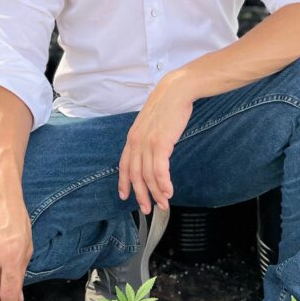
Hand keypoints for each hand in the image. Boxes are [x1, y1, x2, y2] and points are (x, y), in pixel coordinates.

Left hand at [117, 73, 194, 213]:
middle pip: (135, 175)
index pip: (124, 165)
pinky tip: (169, 192)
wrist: (176, 91)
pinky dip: (163, 183)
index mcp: (132, 137)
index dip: (123, 182)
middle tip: (147, 209)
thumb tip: (152, 151)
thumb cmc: (167, 106)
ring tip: (163, 204)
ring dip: (156, 193)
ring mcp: (147, 142)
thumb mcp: (151, 123)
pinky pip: (159, 170)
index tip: (125, 196)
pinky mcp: (161, 143)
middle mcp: (136, 142)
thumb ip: (148, 137)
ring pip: (148, 176)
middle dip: (141, 195)